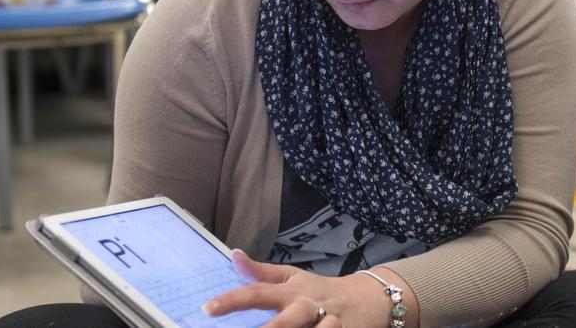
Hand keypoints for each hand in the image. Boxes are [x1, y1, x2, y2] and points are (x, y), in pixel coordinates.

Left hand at [203, 250, 374, 327]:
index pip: (258, 293)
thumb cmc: (321, 290)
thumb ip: (261, 272)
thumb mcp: (293, 277)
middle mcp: (307, 308)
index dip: (233, 300)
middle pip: (286, 321)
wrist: (368, 300)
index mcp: (292, 291)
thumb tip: (233, 255)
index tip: (208, 309)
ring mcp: (326, 325)